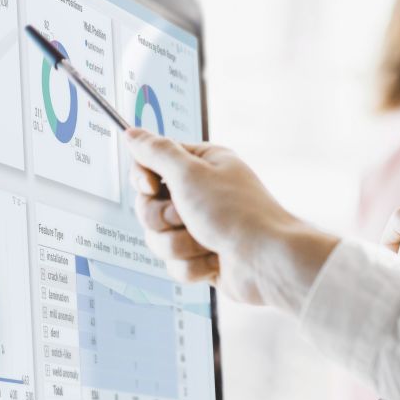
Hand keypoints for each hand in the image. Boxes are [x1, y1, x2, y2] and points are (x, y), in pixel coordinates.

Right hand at [125, 129, 336, 309]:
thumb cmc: (235, 213)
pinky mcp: (204, 257)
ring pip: (159, 239)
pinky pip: (175, 264)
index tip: (151, 187)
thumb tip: (132, 133)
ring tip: (206, 242)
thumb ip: (156, 152)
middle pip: (149, 207)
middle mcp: (202, 193)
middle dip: (162, 219)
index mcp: (202, 165)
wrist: (266, 261)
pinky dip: (192, 266)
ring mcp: (203, 227)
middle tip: (184, 217)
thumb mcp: (189, 173)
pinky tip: (214, 262)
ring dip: (178, 245)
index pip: (151, 164)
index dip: (143, 180)